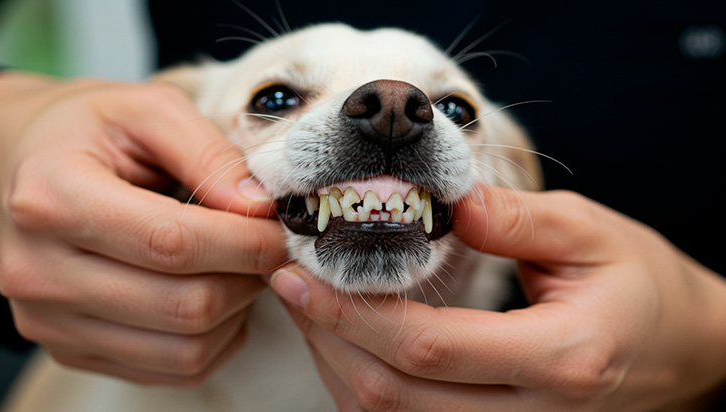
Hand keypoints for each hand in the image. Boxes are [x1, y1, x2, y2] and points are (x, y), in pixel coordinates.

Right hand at [0, 72, 287, 385]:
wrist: (21, 166)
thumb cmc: (87, 131)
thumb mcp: (147, 109)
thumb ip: (207, 152)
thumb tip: (259, 207)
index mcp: (51, 199)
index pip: (172, 243)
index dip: (245, 243)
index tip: (280, 229)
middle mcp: (38, 272)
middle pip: (183, 306)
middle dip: (247, 279)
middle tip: (267, 248)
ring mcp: (48, 321)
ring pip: (184, 350)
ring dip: (235, 314)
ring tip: (238, 268)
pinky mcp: (68, 350)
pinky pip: (170, 370)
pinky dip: (212, 341)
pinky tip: (213, 297)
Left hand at [270, 184, 725, 409]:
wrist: (680, 350)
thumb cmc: (638, 284)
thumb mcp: (590, 232)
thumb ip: (517, 219)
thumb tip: (446, 204)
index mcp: (561, 358)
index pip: (430, 348)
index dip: (353, 313)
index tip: (301, 272)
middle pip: (396, 397)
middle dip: (328, 338)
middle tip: (288, 283)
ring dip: (336, 364)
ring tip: (307, 306)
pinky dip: (363, 387)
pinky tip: (344, 342)